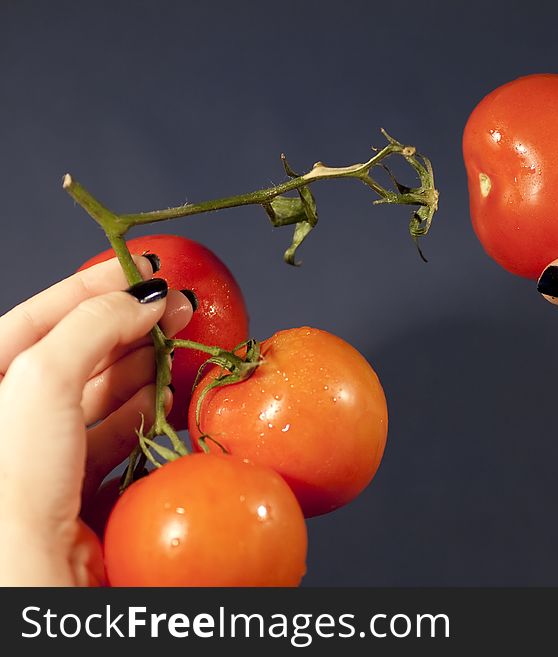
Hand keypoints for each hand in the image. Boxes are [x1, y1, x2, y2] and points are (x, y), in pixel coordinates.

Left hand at [0, 257, 192, 584]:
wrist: (33, 581)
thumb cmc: (11, 489)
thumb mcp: (40, 384)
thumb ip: (88, 330)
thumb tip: (141, 300)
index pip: (30, 323)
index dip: (84, 291)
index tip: (136, 271)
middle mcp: (13, 426)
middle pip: (72, 357)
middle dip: (125, 327)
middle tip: (175, 308)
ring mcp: (44, 462)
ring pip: (99, 400)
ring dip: (144, 369)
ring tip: (181, 345)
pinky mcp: (77, 495)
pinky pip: (118, 441)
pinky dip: (149, 415)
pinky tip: (172, 397)